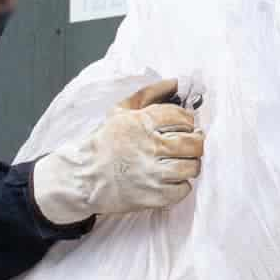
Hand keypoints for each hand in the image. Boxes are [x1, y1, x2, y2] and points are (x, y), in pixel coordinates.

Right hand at [30, 78, 203, 224]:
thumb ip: (149, 93)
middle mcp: (148, 147)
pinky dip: (182, 185)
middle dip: (196, 143)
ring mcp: (151, 173)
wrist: (84, 177)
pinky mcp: (152, 196)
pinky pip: (182, 190)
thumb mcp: (120, 111)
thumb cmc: (104, 143)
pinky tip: (172, 180)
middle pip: (192, 143)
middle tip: (190, 145)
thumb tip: (175, 83)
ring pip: (191, 167)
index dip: (188, 121)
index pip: (181, 117)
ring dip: (191, 164)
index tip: (185, 126)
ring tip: (182, 163)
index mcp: (141, 122)